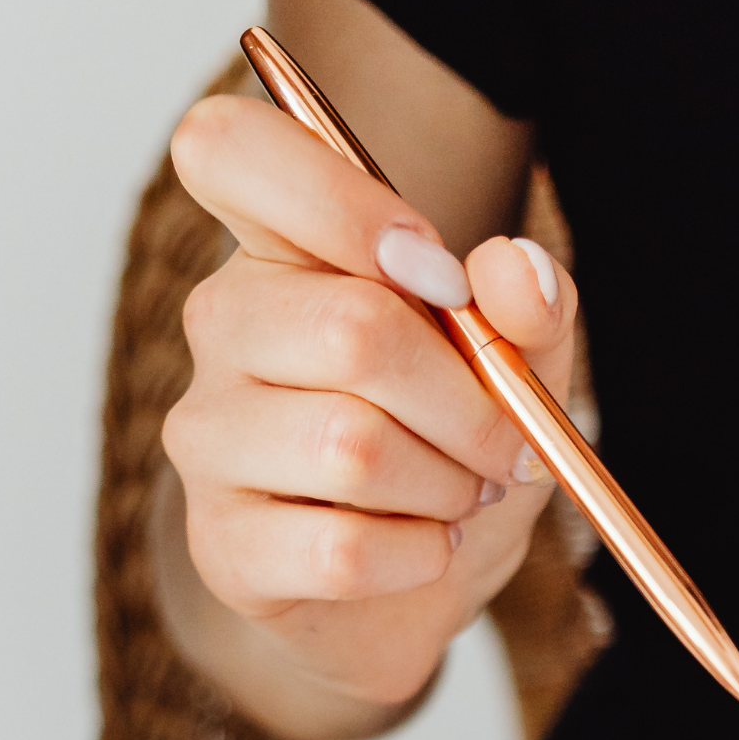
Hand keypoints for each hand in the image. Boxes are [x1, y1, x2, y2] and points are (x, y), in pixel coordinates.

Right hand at [162, 91, 578, 733]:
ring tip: (458, 494)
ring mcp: (207, 437)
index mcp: (283, 248)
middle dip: (467, 401)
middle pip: (349, 328)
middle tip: (502, 442)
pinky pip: (340, 548)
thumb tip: (514, 271)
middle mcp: (224, 327)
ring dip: (445, 483)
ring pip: (349, 446)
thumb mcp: (520, 361)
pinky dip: (417, 555)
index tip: (436, 274)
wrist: (409, 590)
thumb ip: (531, 303)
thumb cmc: (449, 446)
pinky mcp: (221, 546)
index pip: (225, 148)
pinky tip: (420, 548)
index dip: (339, 199)